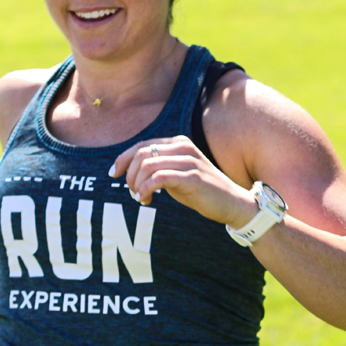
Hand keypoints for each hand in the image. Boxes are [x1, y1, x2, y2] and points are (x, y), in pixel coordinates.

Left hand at [111, 135, 256, 227]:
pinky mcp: (192, 177)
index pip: (142, 144)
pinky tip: (146, 199)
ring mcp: (188, 161)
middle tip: (131, 192)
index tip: (113, 174)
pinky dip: (145, 189)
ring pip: (147, 165)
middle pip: (141, 154)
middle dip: (129, 174)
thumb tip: (131, 171)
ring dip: (136, 184)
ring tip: (139, 197)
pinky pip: (157, 178)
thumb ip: (159, 168)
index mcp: (179, 143)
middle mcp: (183, 147)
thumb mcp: (177, 175)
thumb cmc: (201, 191)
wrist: (232, 203)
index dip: (123, 158)